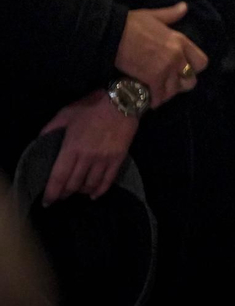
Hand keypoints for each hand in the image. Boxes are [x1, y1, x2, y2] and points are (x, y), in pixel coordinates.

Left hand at [40, 90, 137, 204]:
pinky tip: (94, 195)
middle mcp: (87, 157)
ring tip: (77, 192)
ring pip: (90, 184)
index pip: (59, 177)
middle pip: (74, 184)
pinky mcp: (118, 159)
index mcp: (71, 147)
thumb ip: (51, 129)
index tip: (47, 202)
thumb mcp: (65, 114)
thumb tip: (40, 142)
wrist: (122, 102)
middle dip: (65, 193)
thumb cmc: (92, 106)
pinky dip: (100, 190)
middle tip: (60, 197)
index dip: (52, 192)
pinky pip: (108, 179)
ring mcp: (104, 159)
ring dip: (82, 192)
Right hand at [114, 3, 208, 105]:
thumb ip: (171, 15)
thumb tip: (184, 7)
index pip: (201, 62)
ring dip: (166, 93)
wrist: (111, 34)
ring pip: (174, 91)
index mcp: (180, 42)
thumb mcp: (153, 16)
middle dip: (181, 83)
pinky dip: (153, 100)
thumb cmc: (130, 23)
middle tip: (169, 81)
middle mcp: (177, 58)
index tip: (183, 67)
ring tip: (157, 90)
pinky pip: (159, 97)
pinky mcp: (151, 81)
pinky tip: (147, 97)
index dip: (193, 67)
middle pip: (191, 80)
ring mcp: (165, 71)